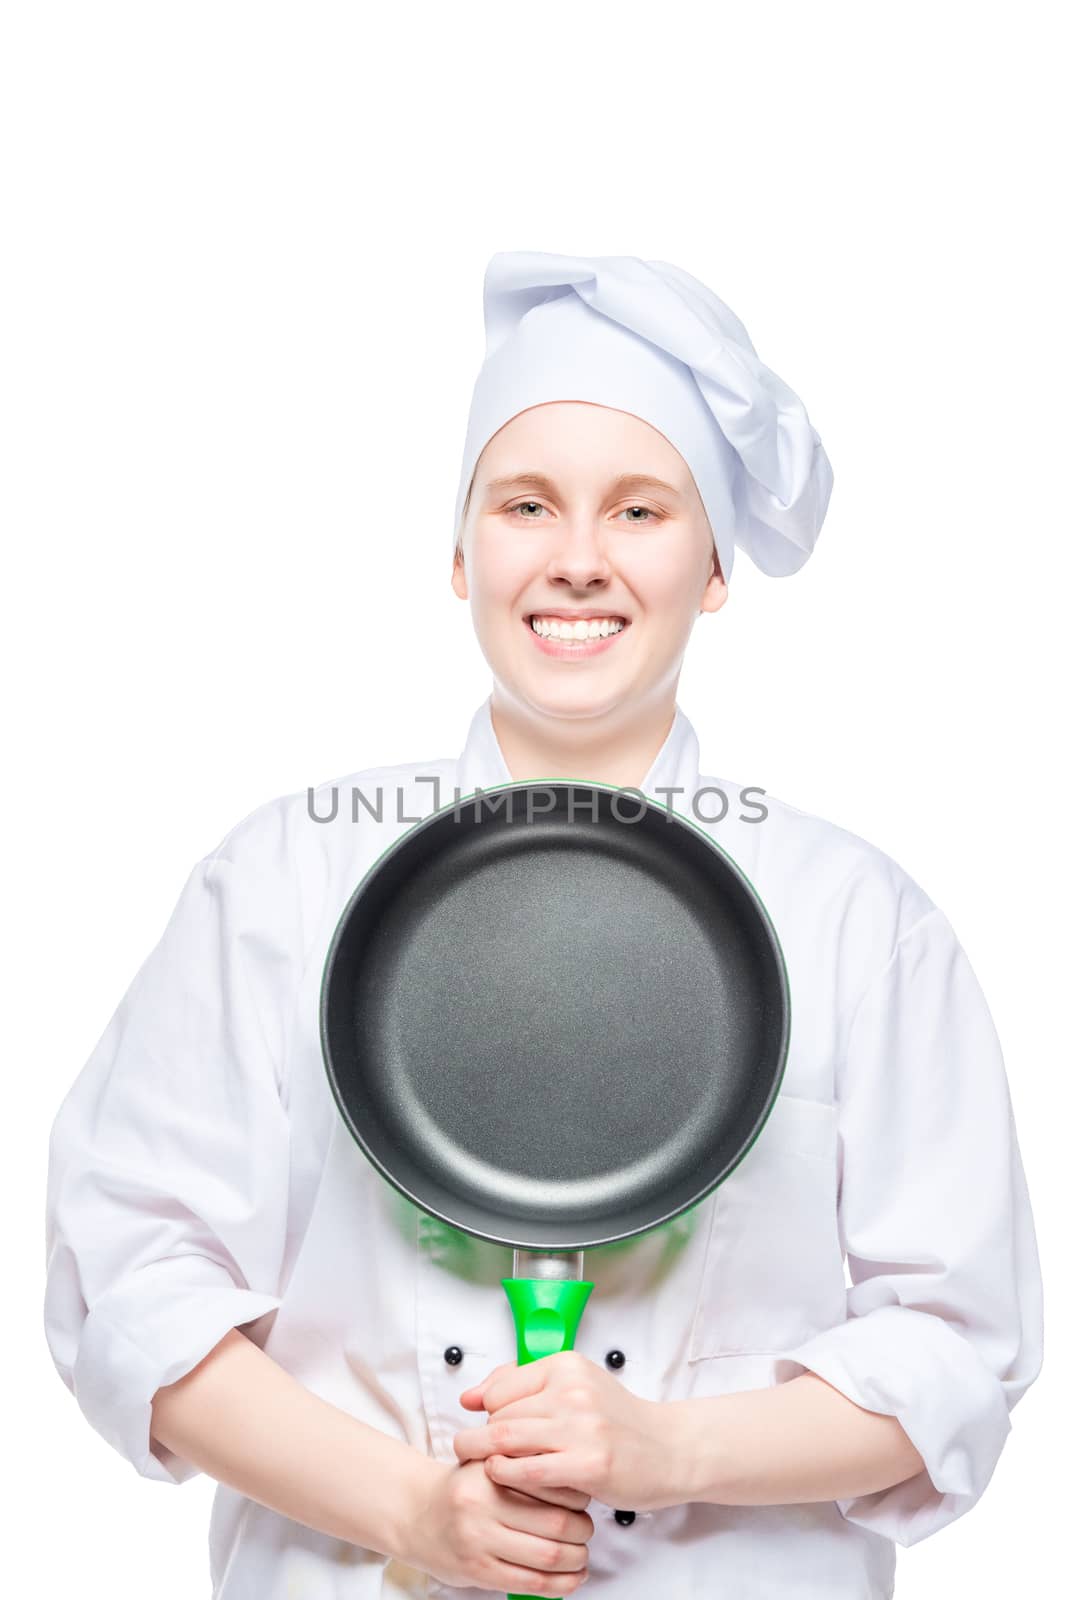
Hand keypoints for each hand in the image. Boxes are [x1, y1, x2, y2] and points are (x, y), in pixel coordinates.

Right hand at [400, 1452, 592, 1594]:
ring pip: (548, 1555)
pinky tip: (570, 1579)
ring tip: (582, 1556)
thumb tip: (577, 1479)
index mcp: (490, 1471)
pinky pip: (530, 1582)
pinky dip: (560, 1585)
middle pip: (556, 1523)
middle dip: (583, 1531)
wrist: (416, 1514)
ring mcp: (479, 1540)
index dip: (578, 1495)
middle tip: (587, 1530)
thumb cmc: (463, 1487)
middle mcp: (483, 1505)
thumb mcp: (487, 1459)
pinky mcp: (479, 1571)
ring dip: (576, 1560)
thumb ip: (524, 1462)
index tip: (585, 1500)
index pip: (552, 1484)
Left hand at [454, 1350, 681, 1511]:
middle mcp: (573, 1391)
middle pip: (500, 1415)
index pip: (501, 1387)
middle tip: (466, 1449)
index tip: (482, 1424)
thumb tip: (470, 1396)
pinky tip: (505, 1478)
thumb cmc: (617, 1422)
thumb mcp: (575, 1386)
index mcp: (567, 1366)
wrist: (669, 1450)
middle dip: (477, 1435)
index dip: (485, 1408)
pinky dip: (507, 1475)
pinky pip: (529, 1471)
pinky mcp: (588, 1464)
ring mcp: (582, 1428)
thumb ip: (524, 1384)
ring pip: (507, 1440)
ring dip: (482, 1455)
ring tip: (477, 1464)